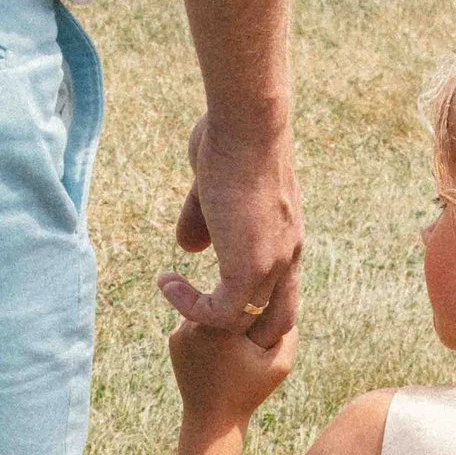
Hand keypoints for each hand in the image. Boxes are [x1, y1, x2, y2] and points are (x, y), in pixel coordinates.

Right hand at [160, 110, 303, 345]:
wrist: (246, 123)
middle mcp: (287, 256)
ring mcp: (272, 264)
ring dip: (205, 316)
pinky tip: (167, 283)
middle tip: (202, 319)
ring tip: (172, 291)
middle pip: (280, 320)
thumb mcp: (214, 187)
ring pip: (246, 321)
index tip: (211, 291)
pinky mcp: (250, 268)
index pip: (280, 291)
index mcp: (285, 238)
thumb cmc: (231, 137)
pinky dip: (191, 306)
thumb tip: (188, 246)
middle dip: (243, 331)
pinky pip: (220, 312)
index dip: (251, 302)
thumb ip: (203, 220)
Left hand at [165, 306, 296, 431]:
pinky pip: (195, 324)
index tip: (261, 327)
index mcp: (224, 326)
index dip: (259, 310)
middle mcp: (198, 323)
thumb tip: (281, 296)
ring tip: (231, 346)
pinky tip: (215, 353)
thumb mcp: (280, 364)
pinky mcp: (174, 340)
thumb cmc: (249, 392)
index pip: (247, 300)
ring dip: (220, 321)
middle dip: (238, 315)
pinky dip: (206, 332)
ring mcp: (182, 331)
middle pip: (226, 303)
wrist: (213, 419)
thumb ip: (288, 328)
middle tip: (247, 337)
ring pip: (209, 312)